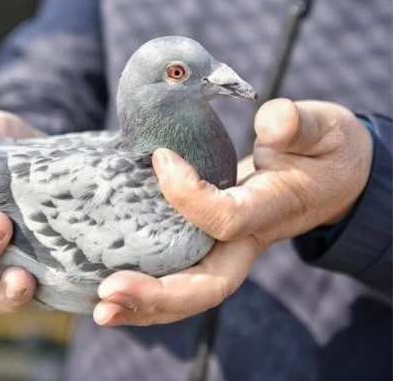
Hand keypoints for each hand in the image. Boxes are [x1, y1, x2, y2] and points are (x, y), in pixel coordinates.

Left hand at [93, 99, 372, 325]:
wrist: (330, 175)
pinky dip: (144, 292)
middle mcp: (247, 241)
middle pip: (205, 286)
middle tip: (108, 293)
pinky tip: (107, 294)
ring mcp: (226, 249)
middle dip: (157, 295)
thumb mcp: (322, 128)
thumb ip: (299, 125)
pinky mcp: (207, 244)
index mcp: (272, 210)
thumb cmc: (323, 150)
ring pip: (188, 293)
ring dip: (142, 306)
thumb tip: (272, 122)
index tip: (162, 158)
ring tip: (100, 309)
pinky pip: (177, 277)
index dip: (190, 196)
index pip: (228, 220)